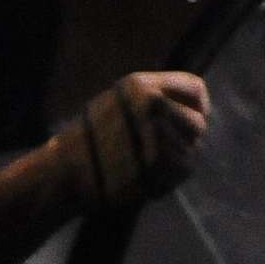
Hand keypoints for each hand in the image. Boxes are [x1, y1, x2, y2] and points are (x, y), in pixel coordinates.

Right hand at [56, 71, 209, 209]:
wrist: (66, 171)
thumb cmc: (92, 140)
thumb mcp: (119, 104)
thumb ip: (153, 101)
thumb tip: (193, 109)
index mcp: (140, 85)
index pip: (195, 89)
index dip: (195, 107)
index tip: (183, 121)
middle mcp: (152, 103)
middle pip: (197, 122)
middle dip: (185, 138)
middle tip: (159, 149)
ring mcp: (158, 132)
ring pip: (193, 148)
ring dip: (176, 158)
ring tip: (146, 162)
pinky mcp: (161, 162)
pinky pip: (184, 170)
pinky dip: (170, 177)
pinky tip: (146, 175)